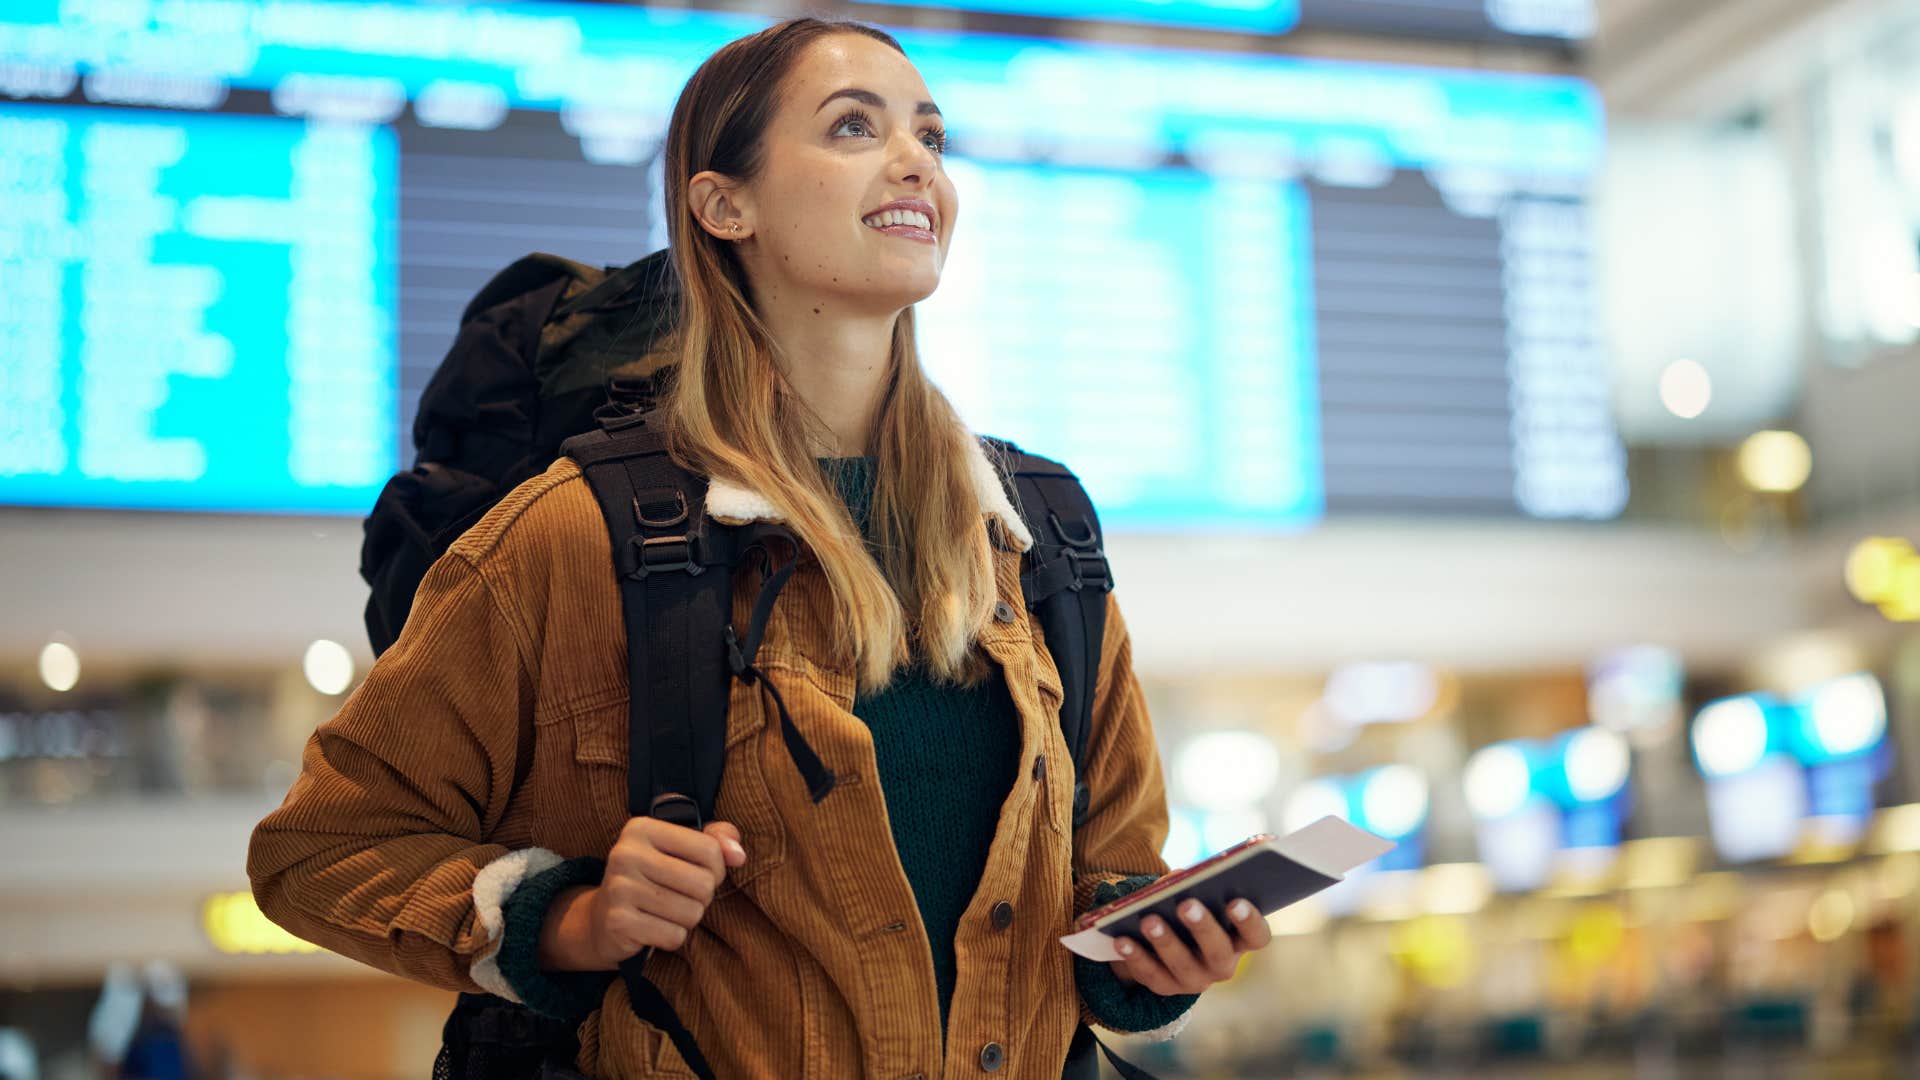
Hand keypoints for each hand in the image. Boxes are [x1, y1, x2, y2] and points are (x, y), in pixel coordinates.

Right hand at [541, 818, 746, 970]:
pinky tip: (654, 928)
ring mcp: (619, 888)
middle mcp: (626, 854)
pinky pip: (674, 936)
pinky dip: (672, 937)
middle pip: (703, 884)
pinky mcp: (618, 922)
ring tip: (667, 912)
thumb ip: (717, 840)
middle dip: (702, 898)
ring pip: (692, 913)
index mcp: (642, 828)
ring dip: (687, 919)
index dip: (716, 869)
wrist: (602, 919)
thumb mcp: (680, 849)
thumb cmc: (653, 879)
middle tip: (681, 897)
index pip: (709, 849)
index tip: (699, 873)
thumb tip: (738, 856)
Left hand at [1107, 897, 1271, 995]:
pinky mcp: (1165, 988)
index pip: (1256, 936)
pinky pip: (1150, 974)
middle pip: (1218, 952)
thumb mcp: (1196, 897)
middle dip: (1202, 928)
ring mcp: (1194, 980)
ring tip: (1149, 920)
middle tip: (1186, 905)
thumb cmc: (1189, 911)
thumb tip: (1179, 877)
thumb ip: (1193, 886)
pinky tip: (1122, 939)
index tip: (1235, 901)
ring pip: (1182, 966)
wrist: (1166, 946)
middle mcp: (1222, 965)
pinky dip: (1135, 956)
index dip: (1250, 921)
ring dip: (1166, 942)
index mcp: (1239, 940)